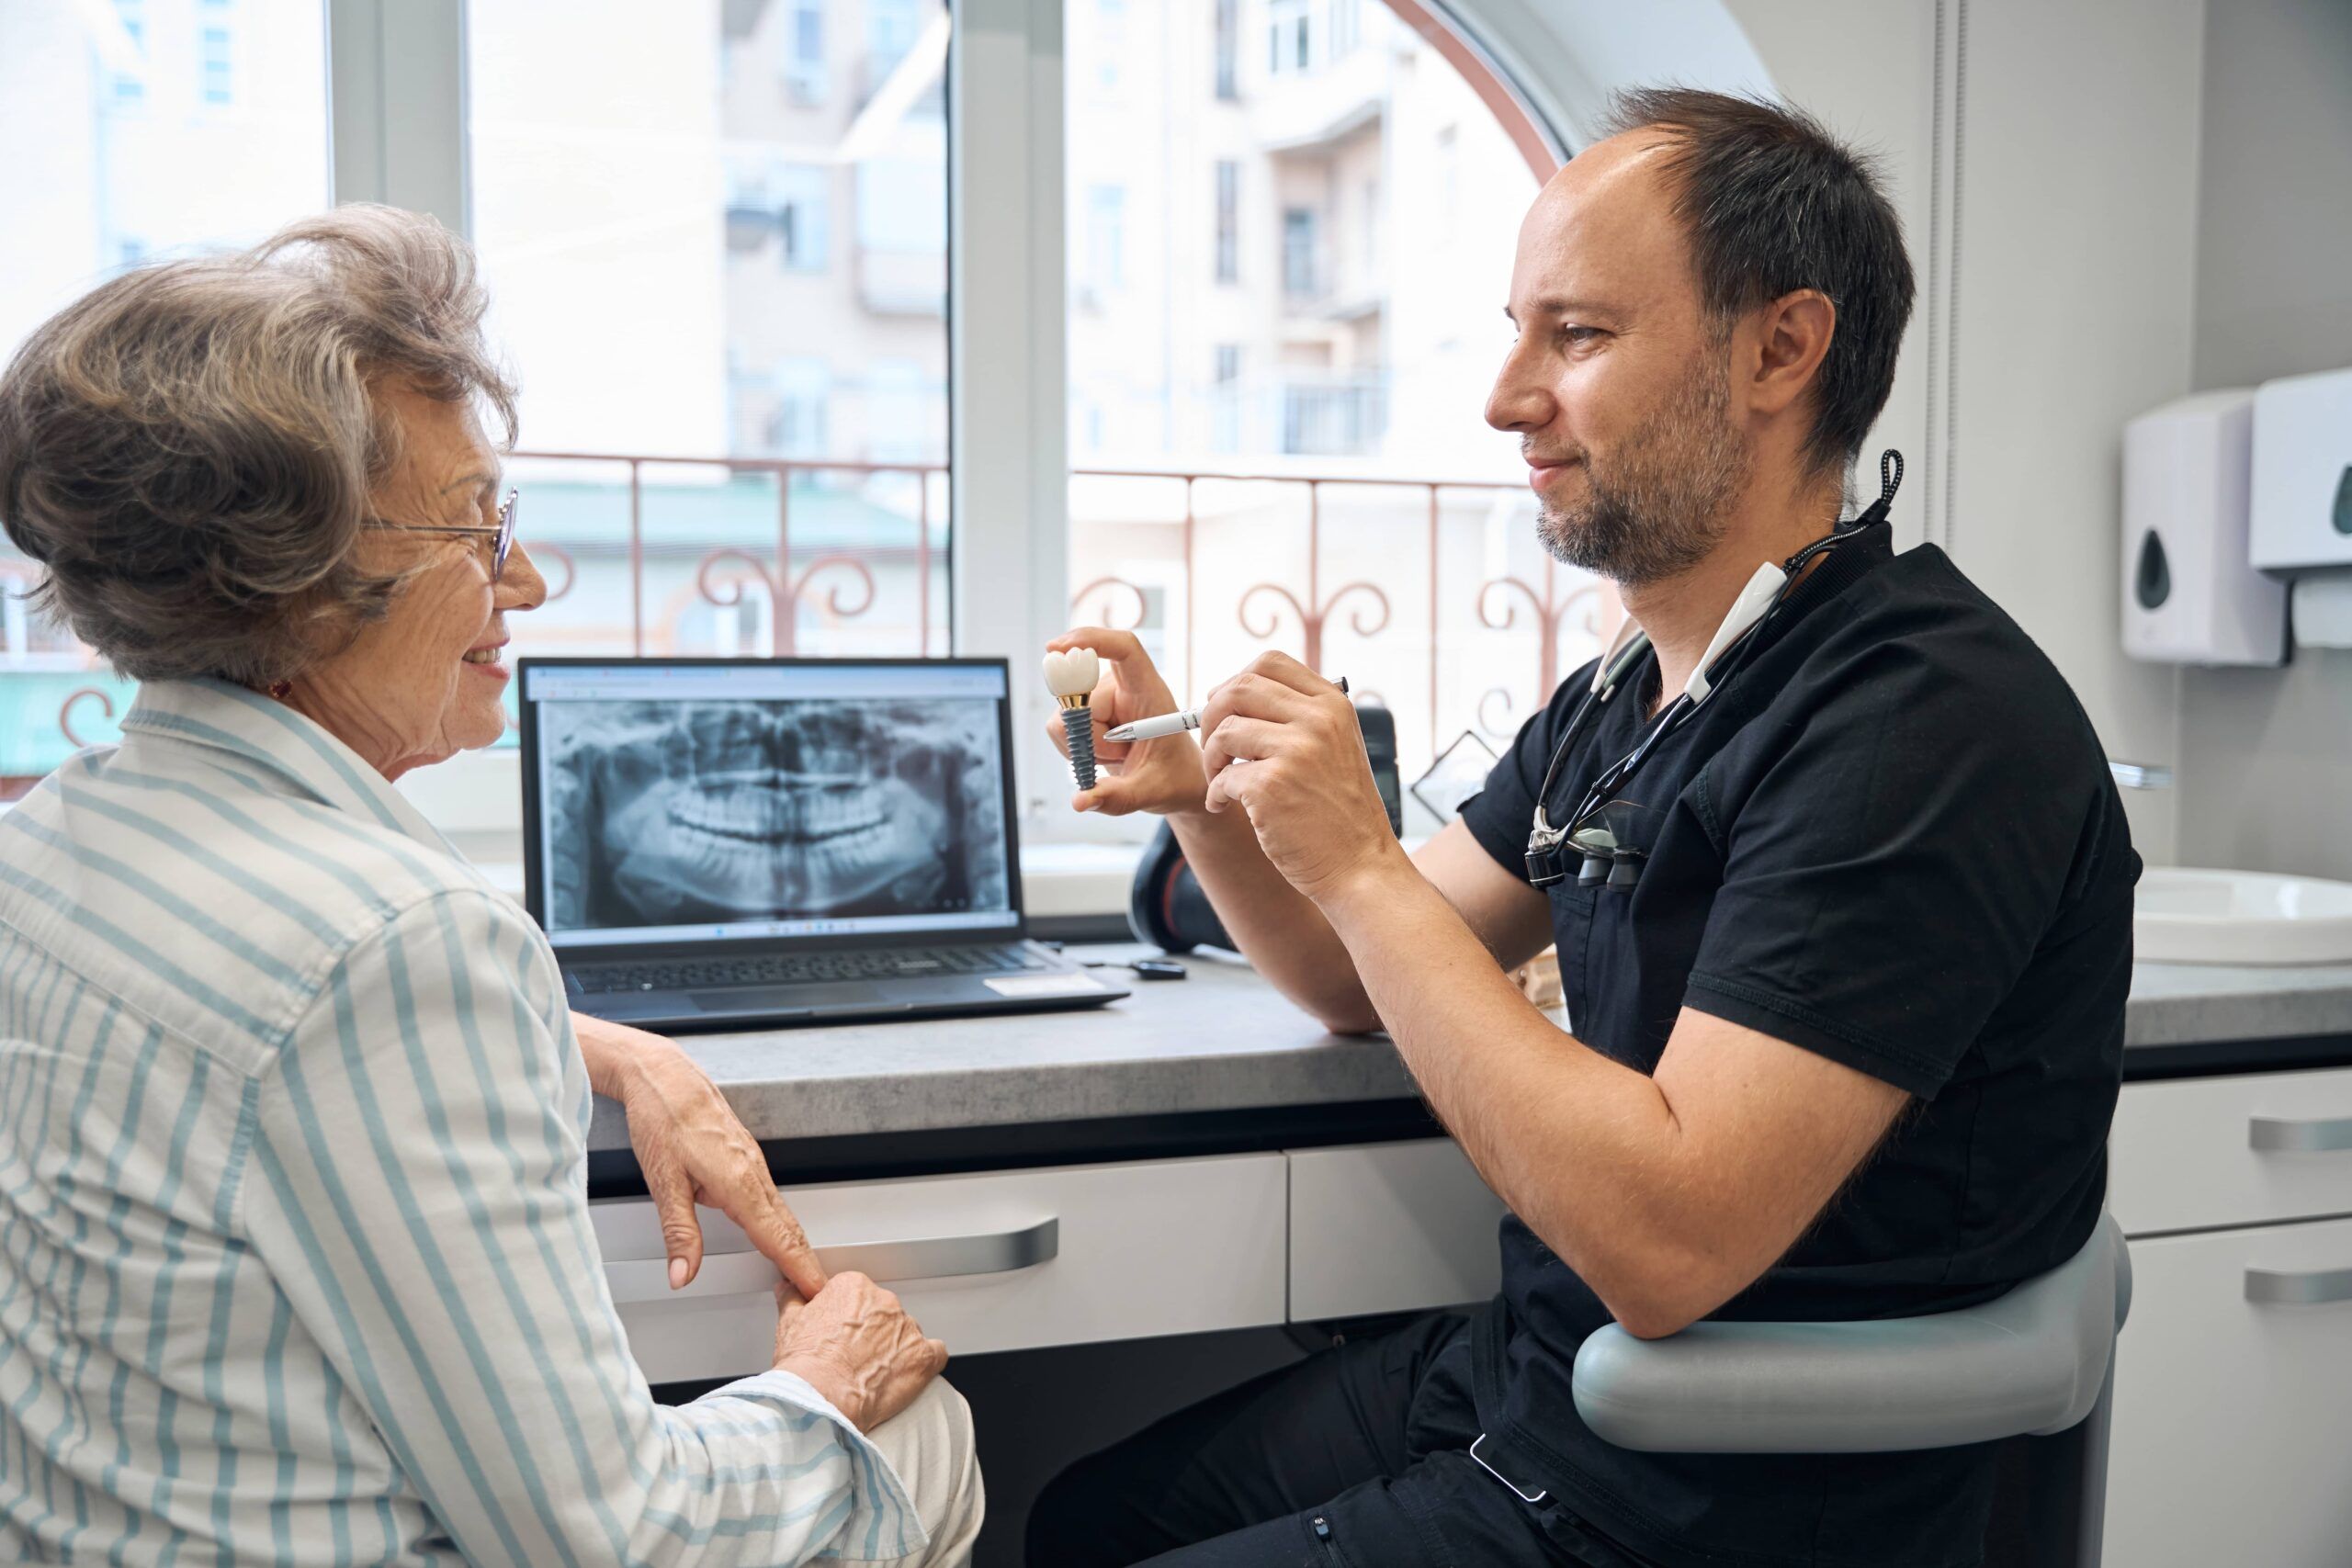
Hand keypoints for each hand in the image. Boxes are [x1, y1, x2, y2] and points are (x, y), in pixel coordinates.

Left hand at [575, 1013, 828, 1301]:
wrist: (664, 1075)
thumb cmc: (662, 1118)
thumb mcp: (663, 1183)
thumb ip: (679, 1234)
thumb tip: (682, 1275)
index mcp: (739, 1183)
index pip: (777, 1238)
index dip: (799, 1268)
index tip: (816, 1291)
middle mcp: (753, 1172)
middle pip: (789, 1227)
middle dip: (805, 1262)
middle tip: (819, 1292)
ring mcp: (752, 1162)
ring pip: (782, 1211)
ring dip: (795, 1243)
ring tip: (802, 1270)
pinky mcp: (745, 1155)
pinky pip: (771, 1195)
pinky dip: (781, 1221)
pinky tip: (773, 1230)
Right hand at [774, 1273, 947, 1433]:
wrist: (821, 1401)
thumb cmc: (805, 1367)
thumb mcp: (788, 1325)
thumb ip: (792, 1299)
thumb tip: (789, 1289)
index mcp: (854, 1287)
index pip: (856, 1295)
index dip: (847, 1318)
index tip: (839, 1335)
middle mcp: (884, 1302)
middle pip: (883, 1313)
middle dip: (872, 1333)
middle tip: (853, 1357)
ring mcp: (907, 1329)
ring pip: (906, 1334)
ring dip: (895, 1350)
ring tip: (873, 1373)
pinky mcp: (923, 1357)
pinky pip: (935, 1353)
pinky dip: (924, 1363)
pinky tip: (908, 1375)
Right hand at [1043, 627, 1208, 817]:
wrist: (1173, 780)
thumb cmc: (1172, 777)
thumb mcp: (1150, 792)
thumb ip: (1116, 797)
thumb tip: (1079, 801)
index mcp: (1148, 691)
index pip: (1123, 648)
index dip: (1090, 639)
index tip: (1056, 648)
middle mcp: (1121, 687)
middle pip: (1078, 695)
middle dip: (1086, 735)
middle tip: (1120, 755)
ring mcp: (1100, 697)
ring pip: (1063, 717)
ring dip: (1083, 746)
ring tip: (1117, 755)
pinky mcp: (1085, 710)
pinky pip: (1059, 727)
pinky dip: (1074, 749)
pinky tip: (1101, 755)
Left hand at [1198, 652, 1406, 902]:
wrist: (1360, 866)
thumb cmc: (1340, 813)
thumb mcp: (1335, 747)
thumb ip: (1297, 717)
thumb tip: (1227, 695)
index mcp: (1332, 704)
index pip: (1269, 663)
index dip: (1235, 681)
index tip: (1226, 710)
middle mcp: (1317, 720)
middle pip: (1238, 688)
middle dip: (1212, 716)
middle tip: (1215, 748)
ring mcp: (1295, 751)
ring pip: (1224, 731)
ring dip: (1211, 759)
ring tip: (1221, 782)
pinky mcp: (1271, 786)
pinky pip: (1222, 777)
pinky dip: (1216, 794)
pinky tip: (1226, 807)